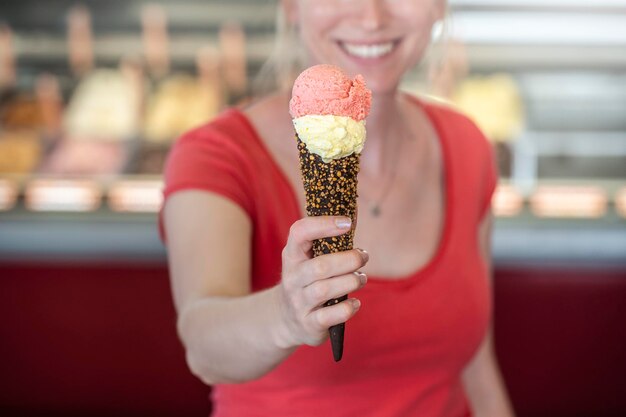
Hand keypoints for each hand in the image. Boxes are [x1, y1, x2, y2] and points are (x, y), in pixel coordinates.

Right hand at [276, 216, 367, 347]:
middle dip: (349, 260)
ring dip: (351, 282)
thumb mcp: (306, 260)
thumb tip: (352, 221)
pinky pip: (330, 316)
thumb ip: (326, 244)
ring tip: (361, 279)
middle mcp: (292, 278)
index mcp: (292, 256)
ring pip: (325, 290)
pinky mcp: (309, 323)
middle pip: (320, 266)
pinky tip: (355, 302)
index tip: (347, 223)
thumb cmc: (306, 282)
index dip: (323, 224)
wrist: (285, 319)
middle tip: (363, 256)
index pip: (299, 233)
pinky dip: (347, 308)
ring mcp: (299, 302)